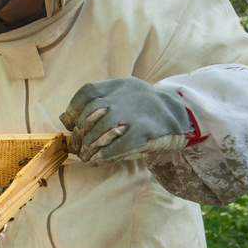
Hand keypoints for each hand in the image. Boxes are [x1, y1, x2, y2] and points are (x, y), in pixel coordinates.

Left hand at [59, 77, 192, 164]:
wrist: (182, 114)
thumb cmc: (144, 110)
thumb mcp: (122, 98)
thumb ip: (95, 105)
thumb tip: (64, 119)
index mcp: (119, 86)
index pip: (88, 92)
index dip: (74, 110)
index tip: (71, 125)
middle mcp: (126, 96)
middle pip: (92, 115)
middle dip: (80, 136)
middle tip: (78, 149)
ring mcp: (137, 113)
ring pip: (103, 131)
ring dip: (90, 148)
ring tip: (87, 158)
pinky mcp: (148, 131)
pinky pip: (120, 145)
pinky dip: (106, 155)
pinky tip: (100, 161)